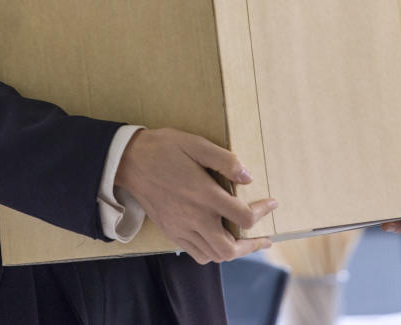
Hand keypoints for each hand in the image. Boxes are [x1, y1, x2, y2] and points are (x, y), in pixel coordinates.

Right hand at [116, 128, 275, 263]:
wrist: (129, 161)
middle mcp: (194, 218)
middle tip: (264, 238)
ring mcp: (181, 229)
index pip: (244, 217)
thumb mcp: (196, 144)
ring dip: (233, 251)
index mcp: (204, 195)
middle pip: (230, 249)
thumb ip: (224, 161)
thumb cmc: (164, 149)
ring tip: (244, 241)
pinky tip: (218, 238)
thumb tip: (248, 178)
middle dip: (252, 246)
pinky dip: (212, 252)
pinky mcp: (171, 232)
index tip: (271, 203)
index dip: (262, 212)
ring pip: (213, 256)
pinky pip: (197, 254)